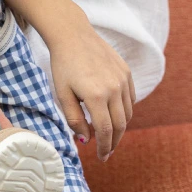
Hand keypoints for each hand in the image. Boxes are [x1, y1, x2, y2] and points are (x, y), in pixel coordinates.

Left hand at [46, 16, 134, 160]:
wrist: (72, 34)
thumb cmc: (62, 64)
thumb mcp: (62, 93)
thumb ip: (74, 118)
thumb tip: (86, 141)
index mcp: (96, 95)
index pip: (105, 130)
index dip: (104, 147)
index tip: (102, 158)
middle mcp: (114, 88)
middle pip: (120, 125)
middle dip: (113, 142)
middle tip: (107, 152)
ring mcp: (123, 79)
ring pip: (127, 113)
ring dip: (120, 127)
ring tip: (109, 136)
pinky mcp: (126, 72)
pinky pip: (130, 98)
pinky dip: (124, 110)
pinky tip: (114, 114)